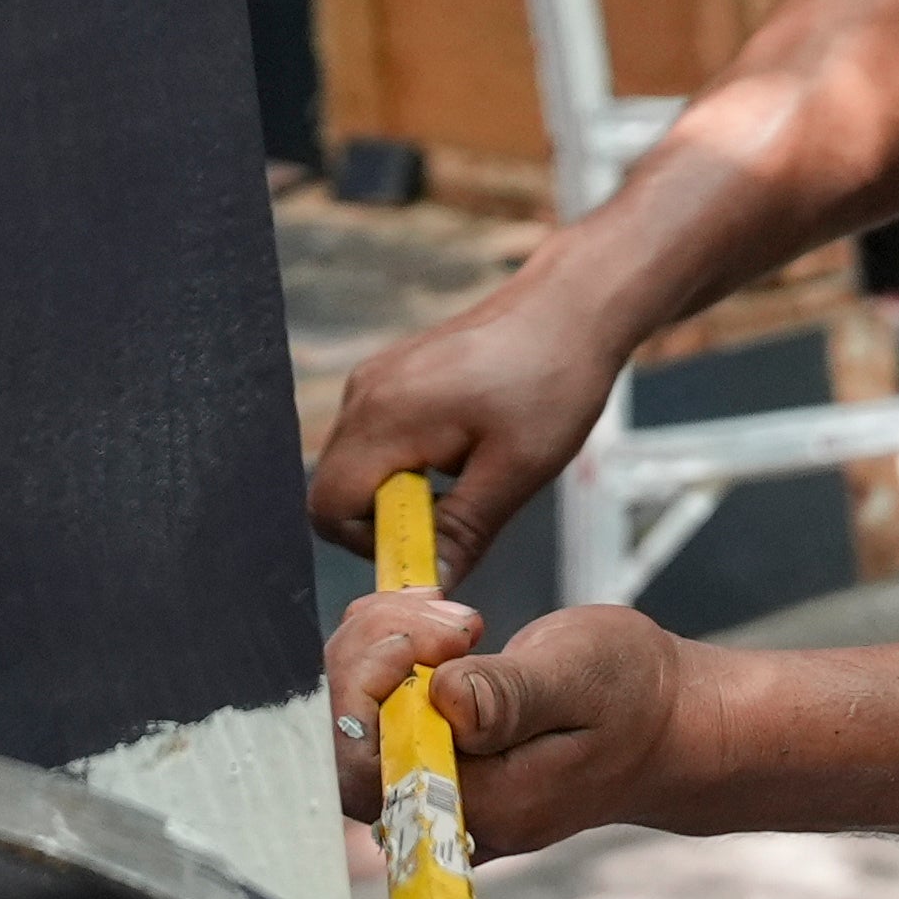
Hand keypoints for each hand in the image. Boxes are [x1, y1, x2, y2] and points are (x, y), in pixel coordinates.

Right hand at [308, 270, 635, 583]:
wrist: (569, 307)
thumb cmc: (551, 380)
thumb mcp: (516, 471)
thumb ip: (463, 533)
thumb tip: (427, 590)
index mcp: (386, 416)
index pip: (328, 508)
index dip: (372, 544)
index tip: (434, 541)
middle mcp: (365, 394)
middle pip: (335, 490)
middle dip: (389, 520)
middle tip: (459, 509)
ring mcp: (375, 381)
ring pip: (356, 467)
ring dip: (402, 492)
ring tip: (469, 474)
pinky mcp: (392, 377)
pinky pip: (376, 441)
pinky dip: (408, 464)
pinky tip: (465, 449)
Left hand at [324, 590, 698, 856]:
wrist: (667, 724)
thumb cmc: (634, 698)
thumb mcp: (581, 678)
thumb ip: (510, 696)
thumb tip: (441, 699)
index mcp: (483, 802)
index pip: (364, 759)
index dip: (369, 681)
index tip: (437, 632)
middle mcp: (449, 808)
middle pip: (345, 736)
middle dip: (372, 651)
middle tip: (445, 612)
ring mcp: (439, 786)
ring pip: (353, 715)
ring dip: (379, 643)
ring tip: (448, 615)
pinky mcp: (436, 755)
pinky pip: (377, 707)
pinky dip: (387, 651)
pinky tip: (434, 626)